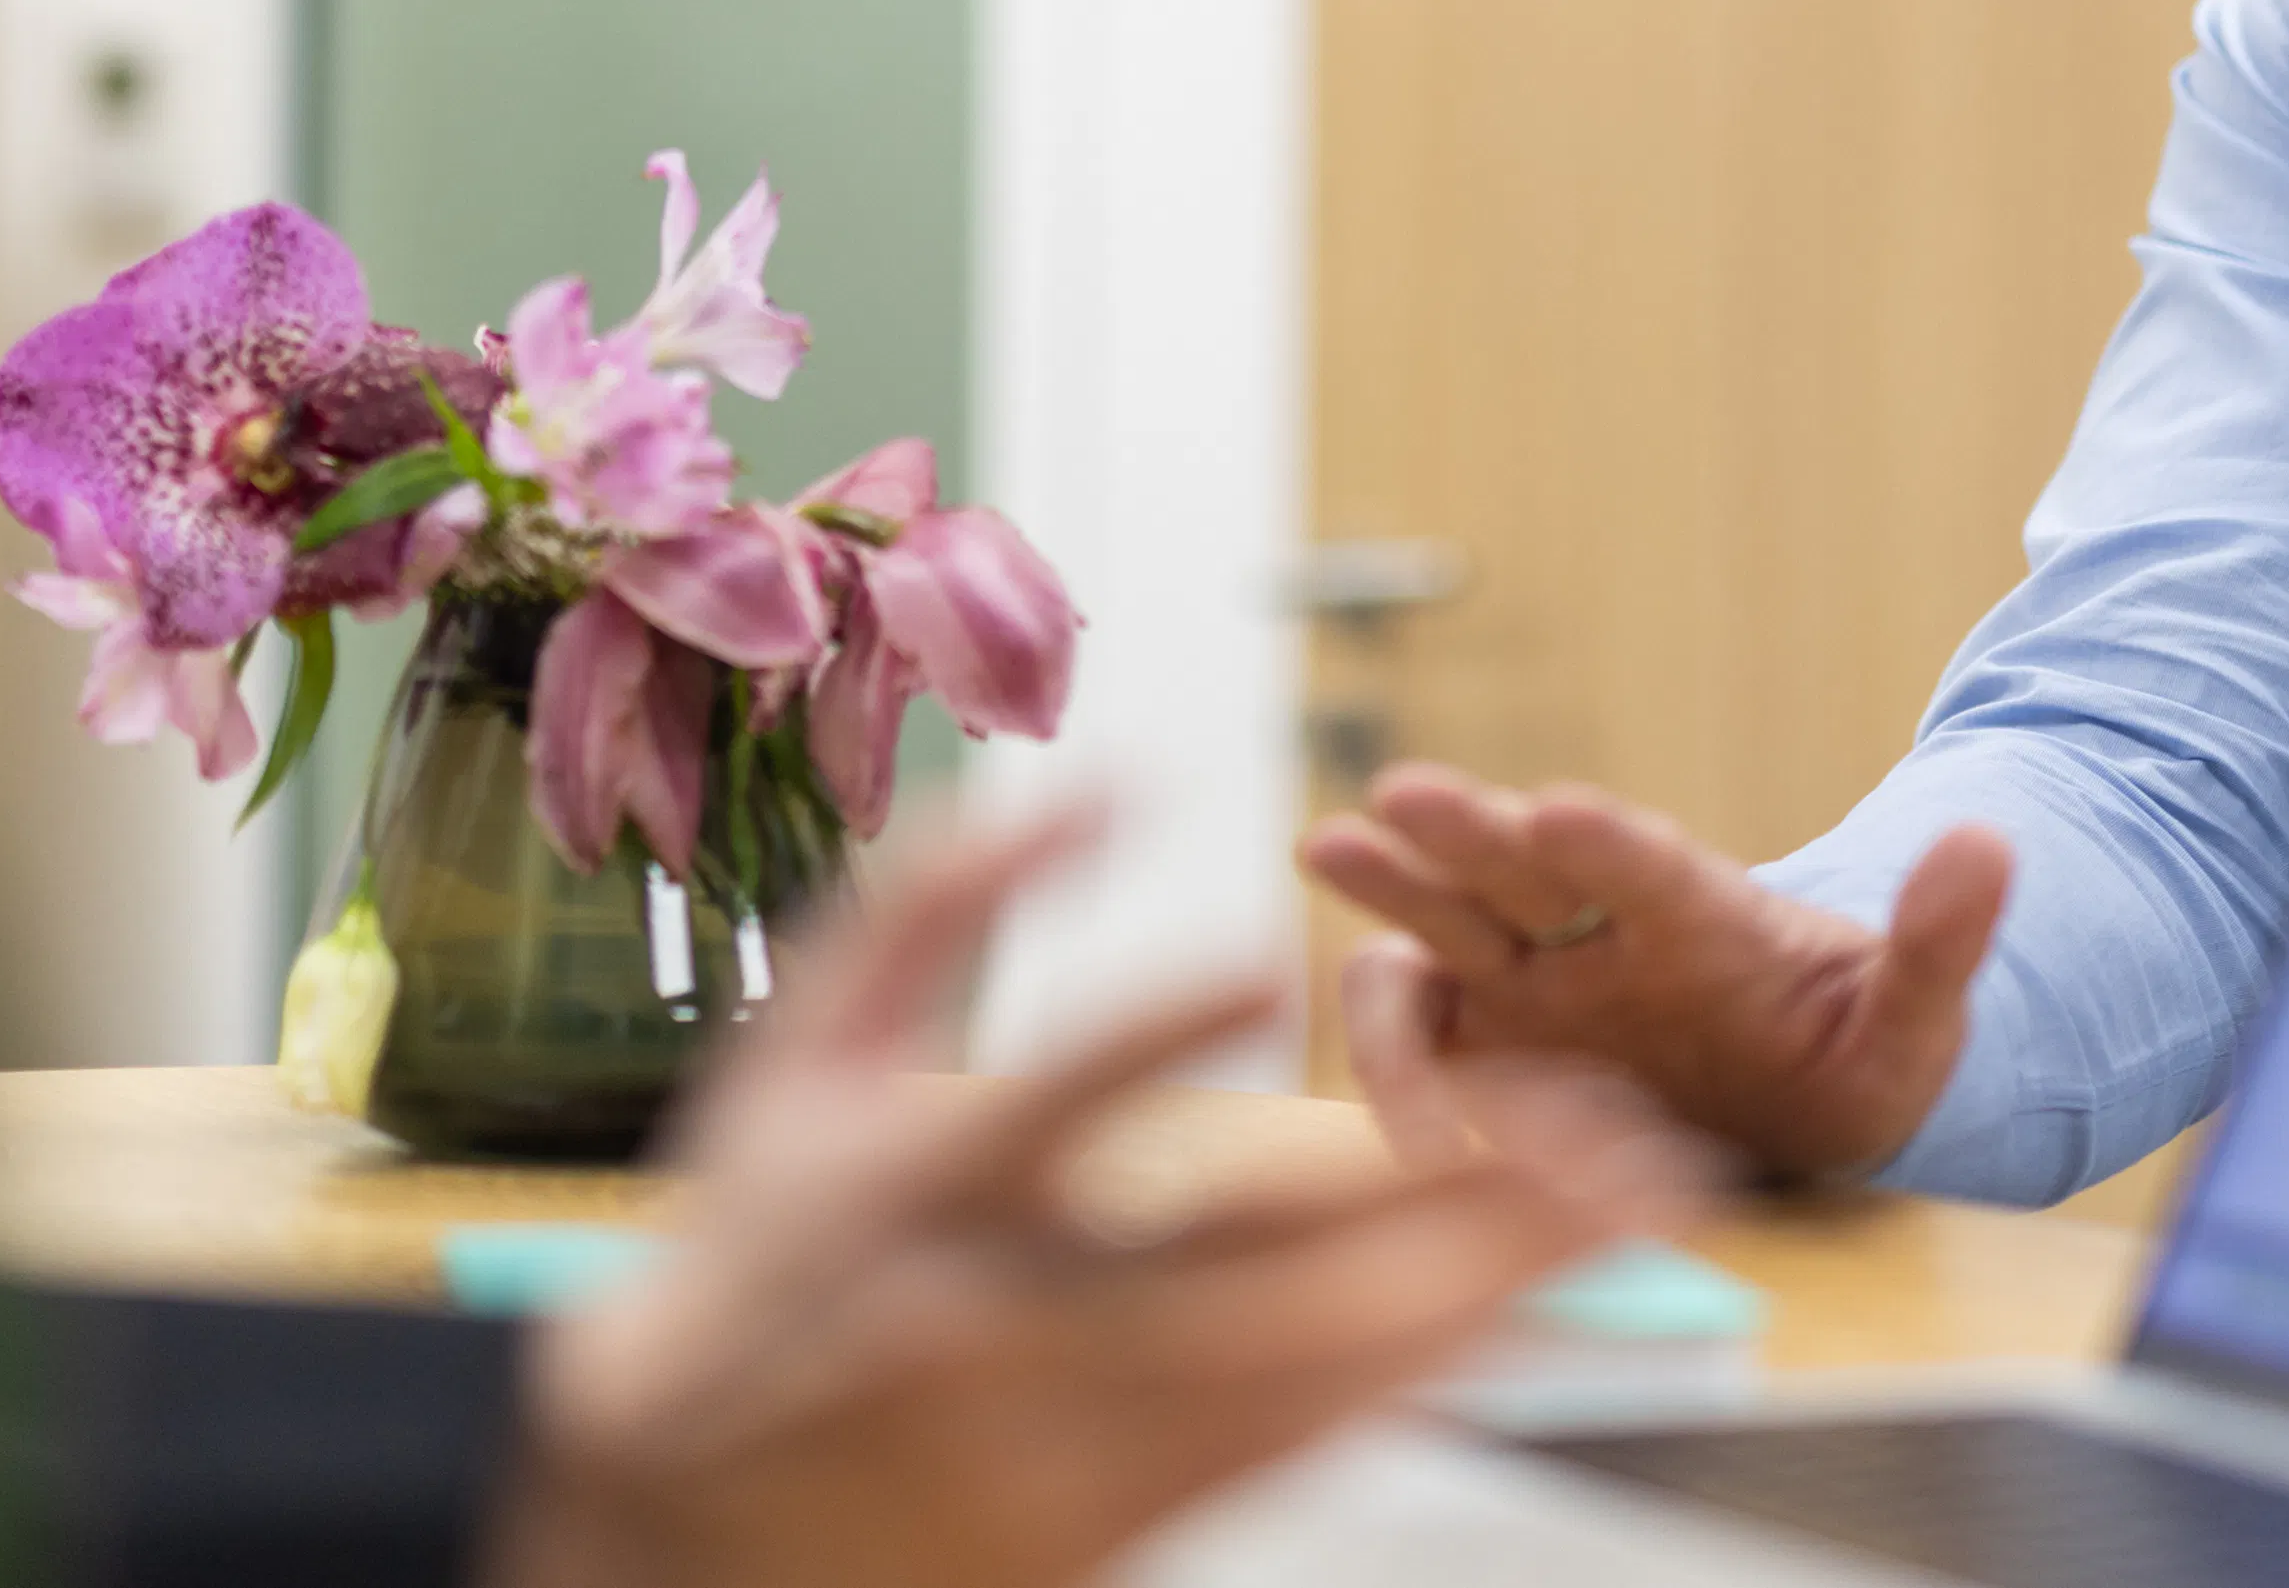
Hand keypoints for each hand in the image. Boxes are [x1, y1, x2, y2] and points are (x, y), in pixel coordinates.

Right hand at [486, 806, 1691, 1587]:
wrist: (674, 1528)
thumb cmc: (753, 1250)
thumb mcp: (792, 1057)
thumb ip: (930, 904)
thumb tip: (1090, 777)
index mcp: (908, 1197)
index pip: (1047, 1103)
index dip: (1150, 1031)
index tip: (1267, 961)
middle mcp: (999, 1330)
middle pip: (1245, 1272)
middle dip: (1439, 1203)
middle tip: (1602, 1124)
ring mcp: (1064, 1448)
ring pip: (1305, 1379)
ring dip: (1477, 1292)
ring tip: (1614, 1212)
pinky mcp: (1110, 1530)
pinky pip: (1292, 1448)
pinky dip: (1413, 1371)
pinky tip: (1516, 1305)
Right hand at [1300, 762, 2011, 1182]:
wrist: (1789, 1098)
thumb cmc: (1845, 1048)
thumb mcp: (1913, 1014)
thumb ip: (1940, 939)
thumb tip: (1995, 843)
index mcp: (1700, 915)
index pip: (1652, 867)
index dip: (1607, 843)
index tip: (1561, 811)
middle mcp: (1600, 932)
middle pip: (1524, 868)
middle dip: (1467, 832)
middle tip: (1402, 796)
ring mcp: (1536, 983)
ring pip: (1448, 921)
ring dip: (1391, 888)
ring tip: (1326, 846)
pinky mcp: (1490, 1041)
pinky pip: (1421, 1030)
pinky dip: (1389, 1047)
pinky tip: (1371, 1078)